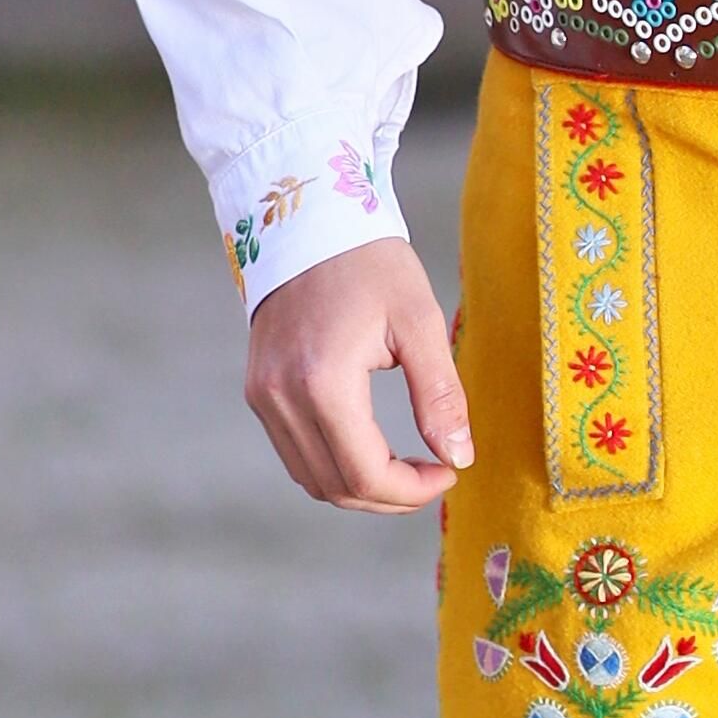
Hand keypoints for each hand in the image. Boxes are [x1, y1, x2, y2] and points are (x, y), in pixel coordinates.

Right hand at [244, 238, 473, 513]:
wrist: (307, 220)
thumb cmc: (369, 263)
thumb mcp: (419, 322)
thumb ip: (440, 396)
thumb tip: (459, 457)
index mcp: (322, 381)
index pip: (366, 474)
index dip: (413, 491)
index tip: (450, 472)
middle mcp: (281, 397)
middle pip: (337, 488)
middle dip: (392, 497)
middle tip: (435, 473)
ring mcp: (263, 396)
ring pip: (312, 480)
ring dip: (362, 487)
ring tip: (407, 466)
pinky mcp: (258, 391)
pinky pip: (295, 454)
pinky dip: (334, 467)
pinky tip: (371, 448)